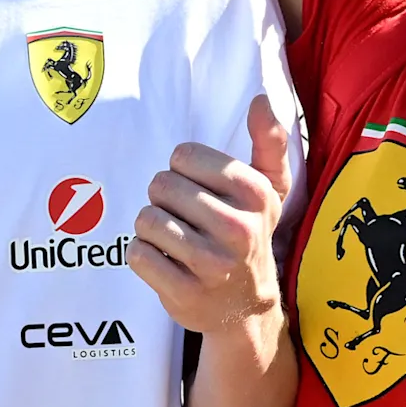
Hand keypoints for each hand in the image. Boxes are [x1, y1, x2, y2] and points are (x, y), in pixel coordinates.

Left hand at [130, 96, 291, 339]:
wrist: (246, 307)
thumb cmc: (249, 234)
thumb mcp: (268, 190)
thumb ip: (268, 142)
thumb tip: (260, 99)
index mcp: (254, 193)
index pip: (184, 156)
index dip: (182, 170)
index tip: (198, 190)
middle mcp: (238, 228)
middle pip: (161, 186)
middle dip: (163, 199)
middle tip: (183, 218)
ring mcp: (211, 264)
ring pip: (146, 219)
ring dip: (151, 227)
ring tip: (172, 240)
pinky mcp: (184, 293)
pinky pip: (137, 254)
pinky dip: (142, 254)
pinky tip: (164, 262)